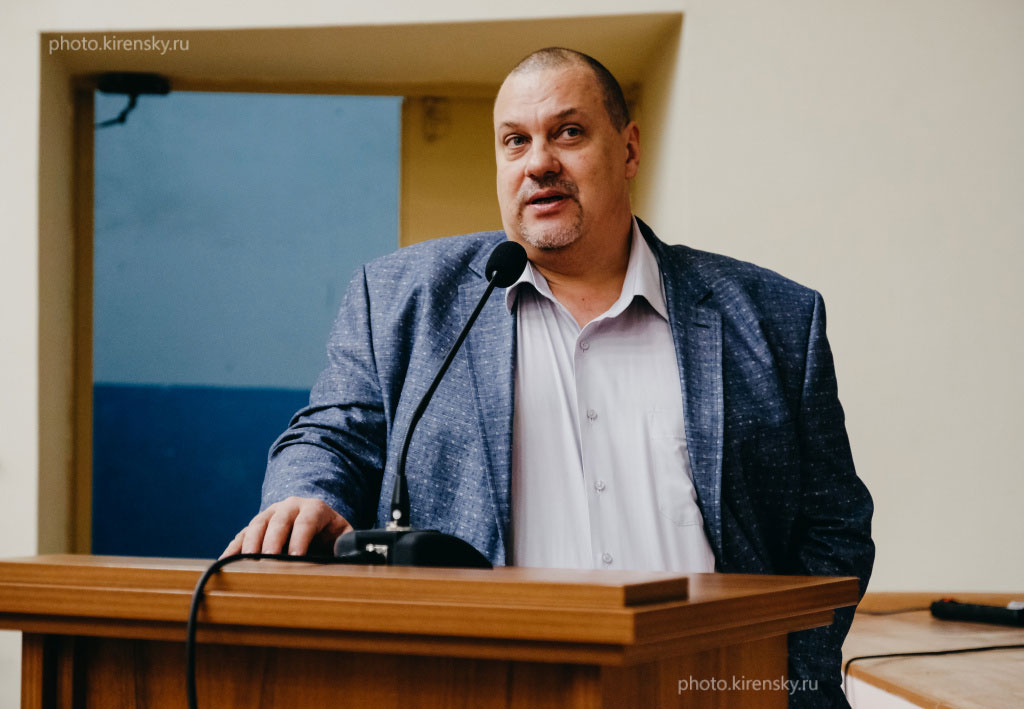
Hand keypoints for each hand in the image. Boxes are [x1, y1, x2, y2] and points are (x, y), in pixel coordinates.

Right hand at [221, 496, 351, 557]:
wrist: (315, 522)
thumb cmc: (331, 534)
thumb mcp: (343, 535)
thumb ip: (347, 544)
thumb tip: (349, 556)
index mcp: (314, 508)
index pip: (307, 521)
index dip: (301, 538)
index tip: (297, 558)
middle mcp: (290, 507)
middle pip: (279, 521)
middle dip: (273, 541)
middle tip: (269, 561)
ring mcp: (270, 514)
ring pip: (257, 524)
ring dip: (251, 544)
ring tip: (247, 564)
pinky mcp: (256, 526)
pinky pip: (242, 535)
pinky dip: (234, 548)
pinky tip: (226, 563)